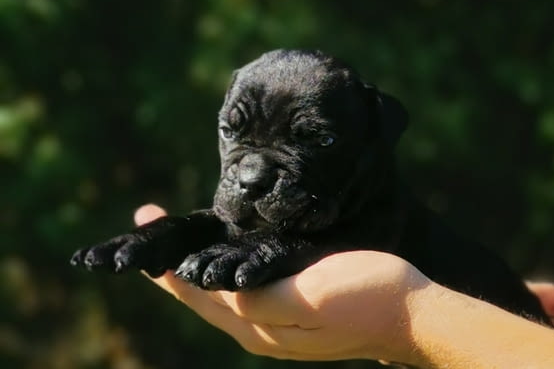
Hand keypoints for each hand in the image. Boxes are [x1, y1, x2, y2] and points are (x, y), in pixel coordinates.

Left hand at [134, 204, 429, 364]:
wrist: (408, 315)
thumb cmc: (364, 298)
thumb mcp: (309, 297)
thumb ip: (256, 298)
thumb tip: (210, 288)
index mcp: (257, 327)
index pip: (195, 294)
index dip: (165, 266)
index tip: (143, 227)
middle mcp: (259, 330)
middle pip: (200, 296)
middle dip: (170, 265)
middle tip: (148, 224)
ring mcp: (275, 325)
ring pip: (219, 295)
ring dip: (193, 270)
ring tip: (173, 246)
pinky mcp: (293, 312)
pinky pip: (243, 292)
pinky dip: (221, 273)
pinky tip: (222, 260)